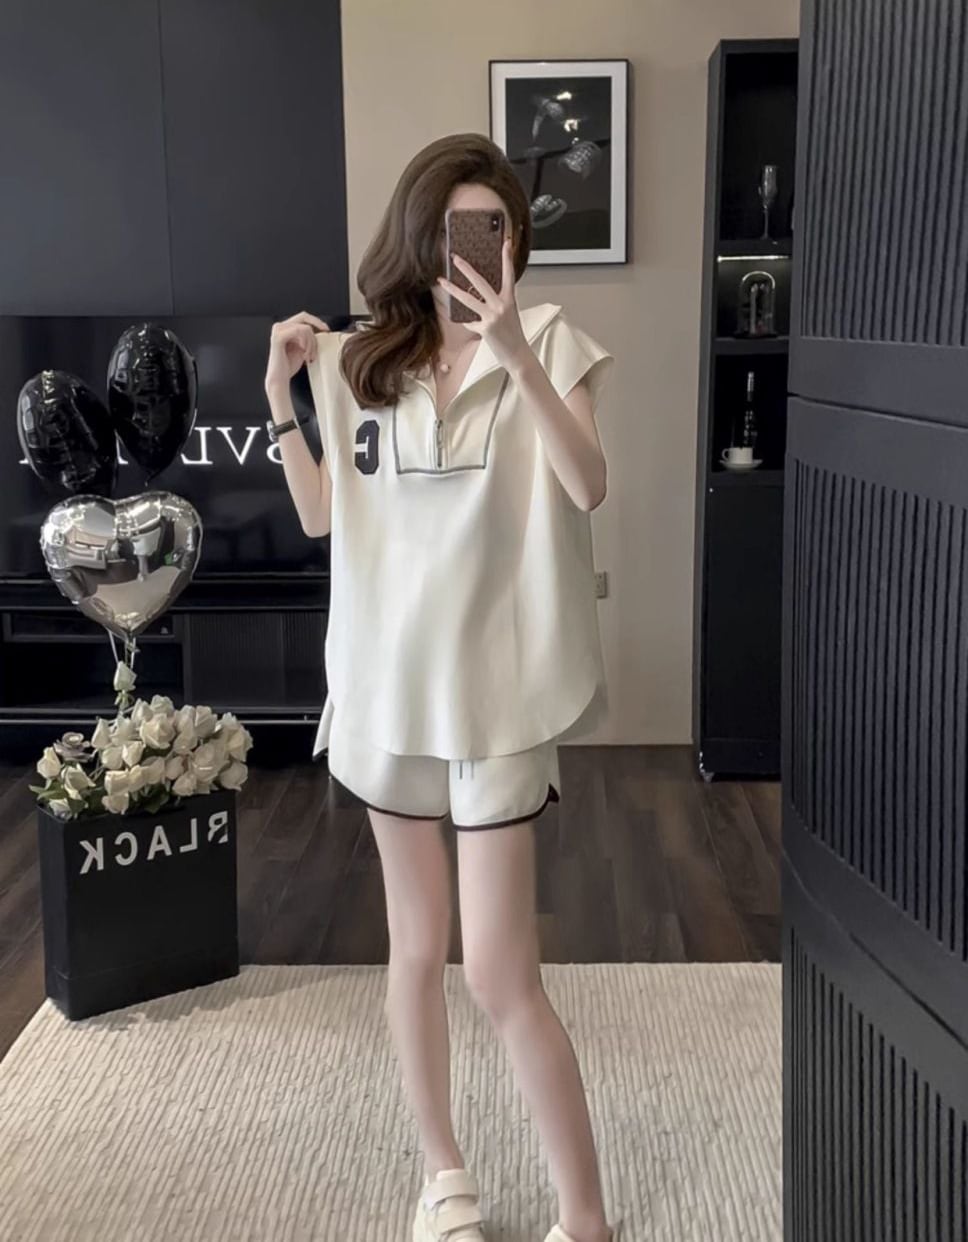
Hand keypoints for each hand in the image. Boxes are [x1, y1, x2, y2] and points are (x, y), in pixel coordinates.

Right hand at [265, 311, 329, 391]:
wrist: (280, 379)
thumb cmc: (289, 365)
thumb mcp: (303, 348)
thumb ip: (308, 337)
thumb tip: (322, 330)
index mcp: (285, 328)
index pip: (303, 317)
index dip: (317, 321)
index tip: (327, 330)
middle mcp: (280, 326)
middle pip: (304, 317)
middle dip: (316, 329)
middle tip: (322, 339)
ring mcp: (278, 331)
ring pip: (304, 327)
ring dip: (311, 343)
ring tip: (309, 356)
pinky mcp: (278, 337)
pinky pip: (299, 332)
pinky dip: (306, 343)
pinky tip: (304, 353)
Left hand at [436, 239, 531, 374]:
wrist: (517, 354)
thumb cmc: (513, 333)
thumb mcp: (509, 313)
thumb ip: (497, 301)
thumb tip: (479, 293)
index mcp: (510, 299)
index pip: (509, 274)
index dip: (507, 258)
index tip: (505, 243)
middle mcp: (501, 305)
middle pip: (480, 282)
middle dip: (466, 269)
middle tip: (456, 258)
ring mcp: (492, 317)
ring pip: (467, 299)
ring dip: (452, 289)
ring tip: (442, 281)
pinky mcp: (484, 328)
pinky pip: (469, 321)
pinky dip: (467, 321)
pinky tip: (466, 321)